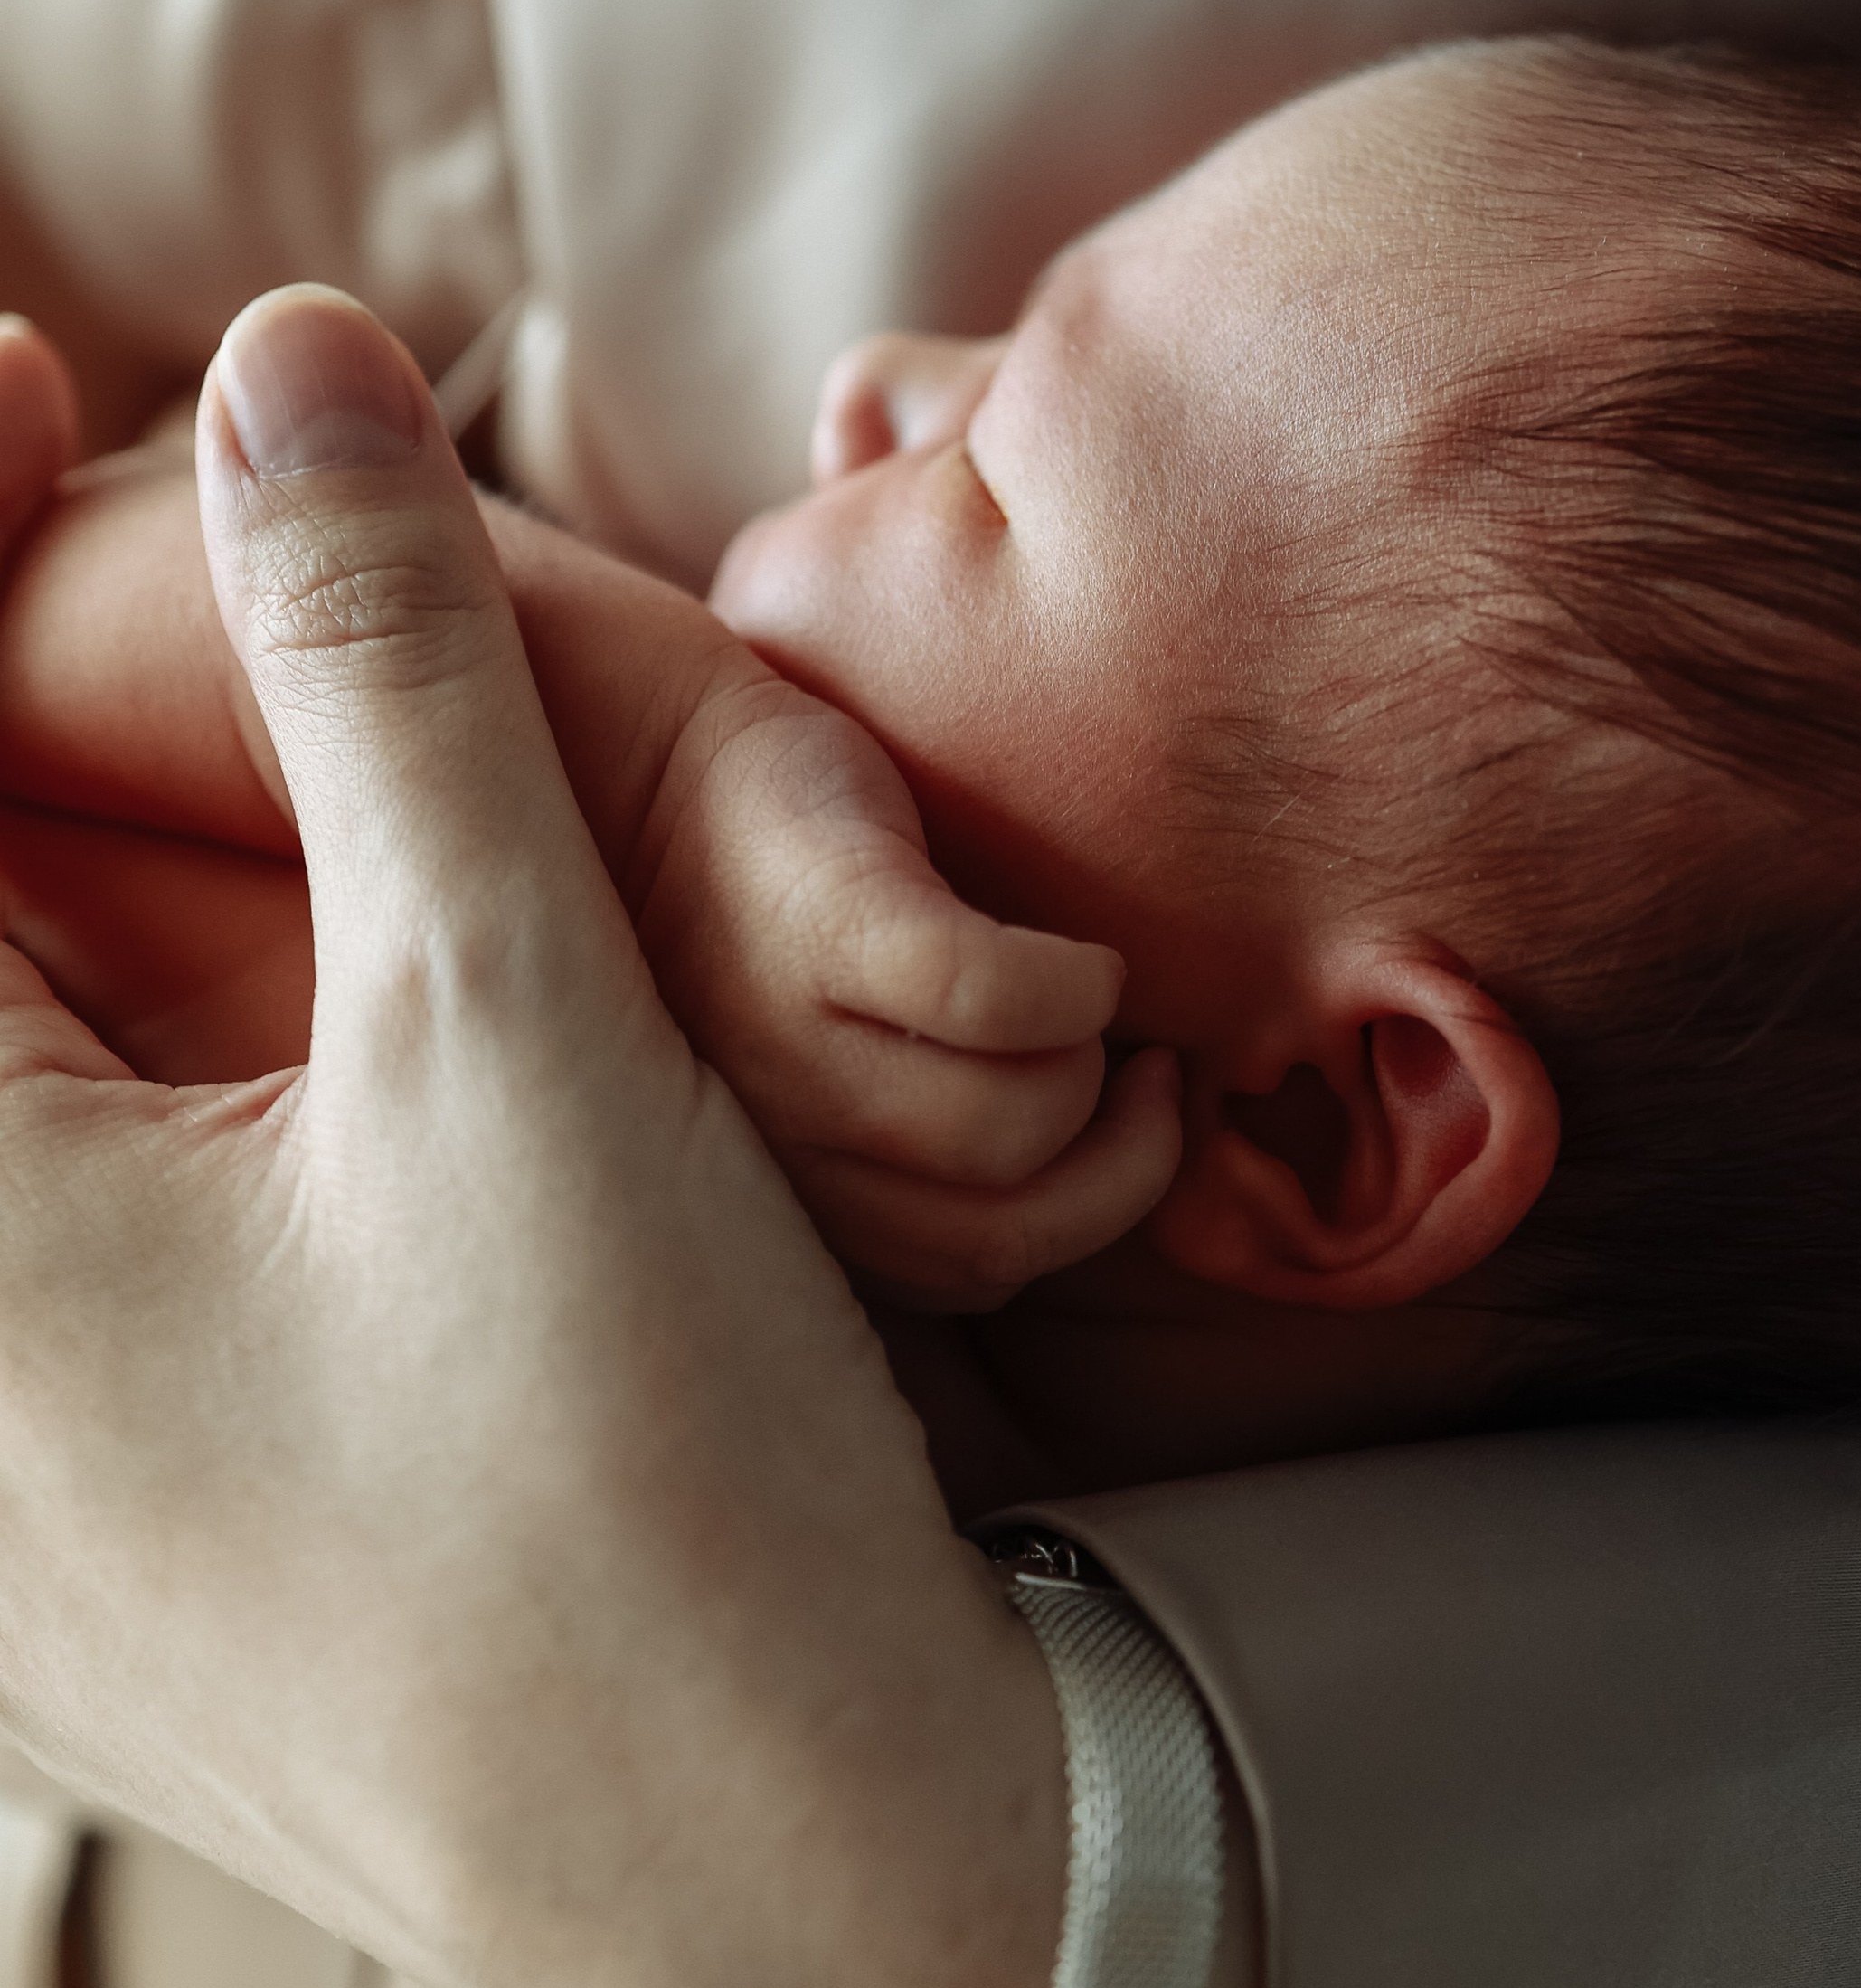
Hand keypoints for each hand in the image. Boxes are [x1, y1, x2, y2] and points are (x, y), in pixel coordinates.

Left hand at [0, 287, 1070, 1987]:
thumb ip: (385, 674)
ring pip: (6, 1071)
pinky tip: (278, 975)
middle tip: (98, 483)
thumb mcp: (525, 1029)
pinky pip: (51, 1223)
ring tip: (240, 705)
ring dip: (87, 869)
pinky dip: (119, 1039)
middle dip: (27, 708)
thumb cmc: (649, 1488)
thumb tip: (292, 362)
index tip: (34, 381)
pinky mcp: (92, 1545)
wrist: (801, 1891)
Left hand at [493, 502, 1181, 1304]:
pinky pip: (984, 1001)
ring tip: (1099, 1008)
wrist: (595, 715)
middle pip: (999, 1230)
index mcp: (758, 1180)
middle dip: (1114, 1166)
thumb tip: (1077, 1160)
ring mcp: (772, 1026)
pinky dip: (1068, 989)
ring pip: (1006, 1132)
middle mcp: (750, 1134)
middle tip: (1140, 1079)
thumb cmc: (721, 890)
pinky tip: (1078, 954)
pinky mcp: (809, 909)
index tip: (1118, 1129)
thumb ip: (892, 1126)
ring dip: (1096, 1073)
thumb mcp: (795, 1052)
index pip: (965, 1272)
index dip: (1081, 1216)